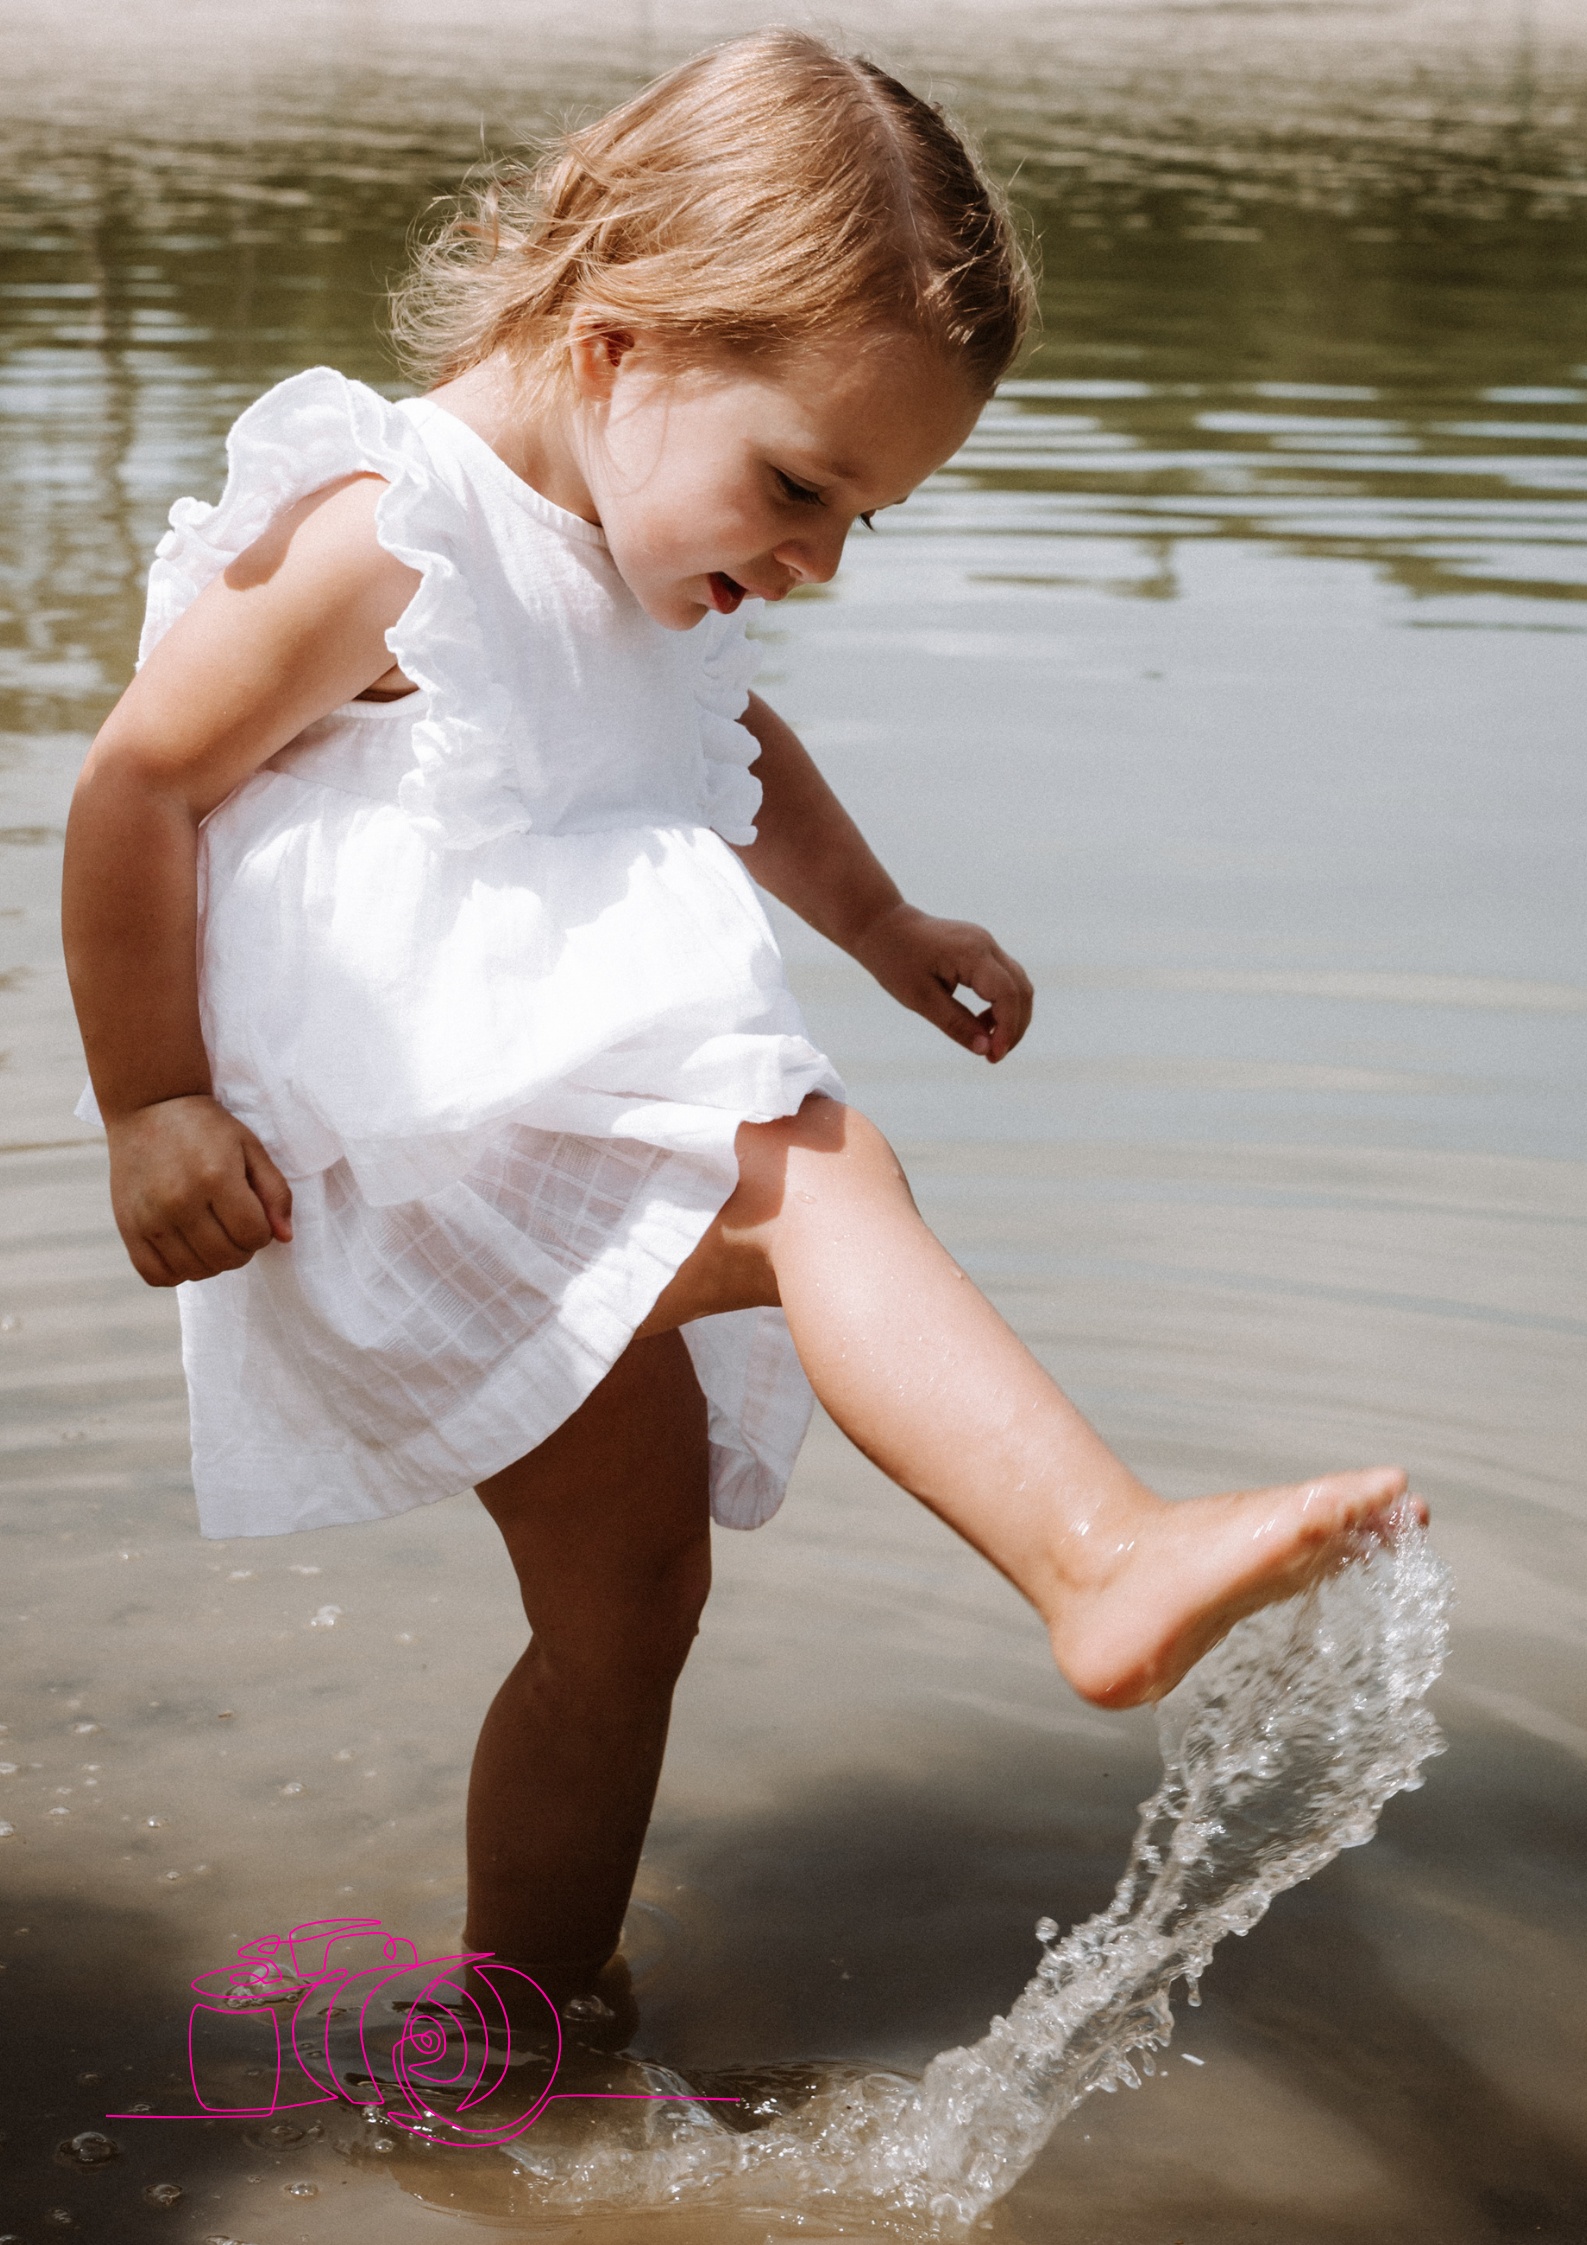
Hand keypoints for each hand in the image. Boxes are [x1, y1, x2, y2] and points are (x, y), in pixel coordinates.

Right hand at [105, 1094, 293, 1287]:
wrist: (149, 1108)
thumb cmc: (206, 1129)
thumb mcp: (250, 1148)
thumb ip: (275, 1192)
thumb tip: (284, 1237)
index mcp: (216, 1177)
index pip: (253, 1235)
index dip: (262, 1232)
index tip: (253, 1215)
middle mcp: (180, 1201)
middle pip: (227, 1257)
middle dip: (242, 1249)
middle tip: (234, 1226)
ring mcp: (150, 1218)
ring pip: (196, 1271)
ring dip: (213, 1262)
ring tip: (211, 1235)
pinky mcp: (128, 1228)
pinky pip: (157, 1275)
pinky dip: (177, 1272)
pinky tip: (185, 1249)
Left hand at [850, 902, 1033, 1062]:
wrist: (882, 925)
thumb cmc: (894, 959)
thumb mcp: (920, 998)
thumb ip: (955, 1023)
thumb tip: (985, 1049)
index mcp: (972, 953)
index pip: (1008, 995)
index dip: (1008, 1029)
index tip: (993, 1058)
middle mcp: (986, 944)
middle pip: (1021, 990)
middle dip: (1014, 1027)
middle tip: (993, 1057)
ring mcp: (986, 944)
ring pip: (1017, 985)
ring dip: (1010, 1017)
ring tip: (988, 1043)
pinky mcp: (981, 949)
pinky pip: (1004, 979)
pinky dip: (1000, 1005)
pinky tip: (981, 1023)